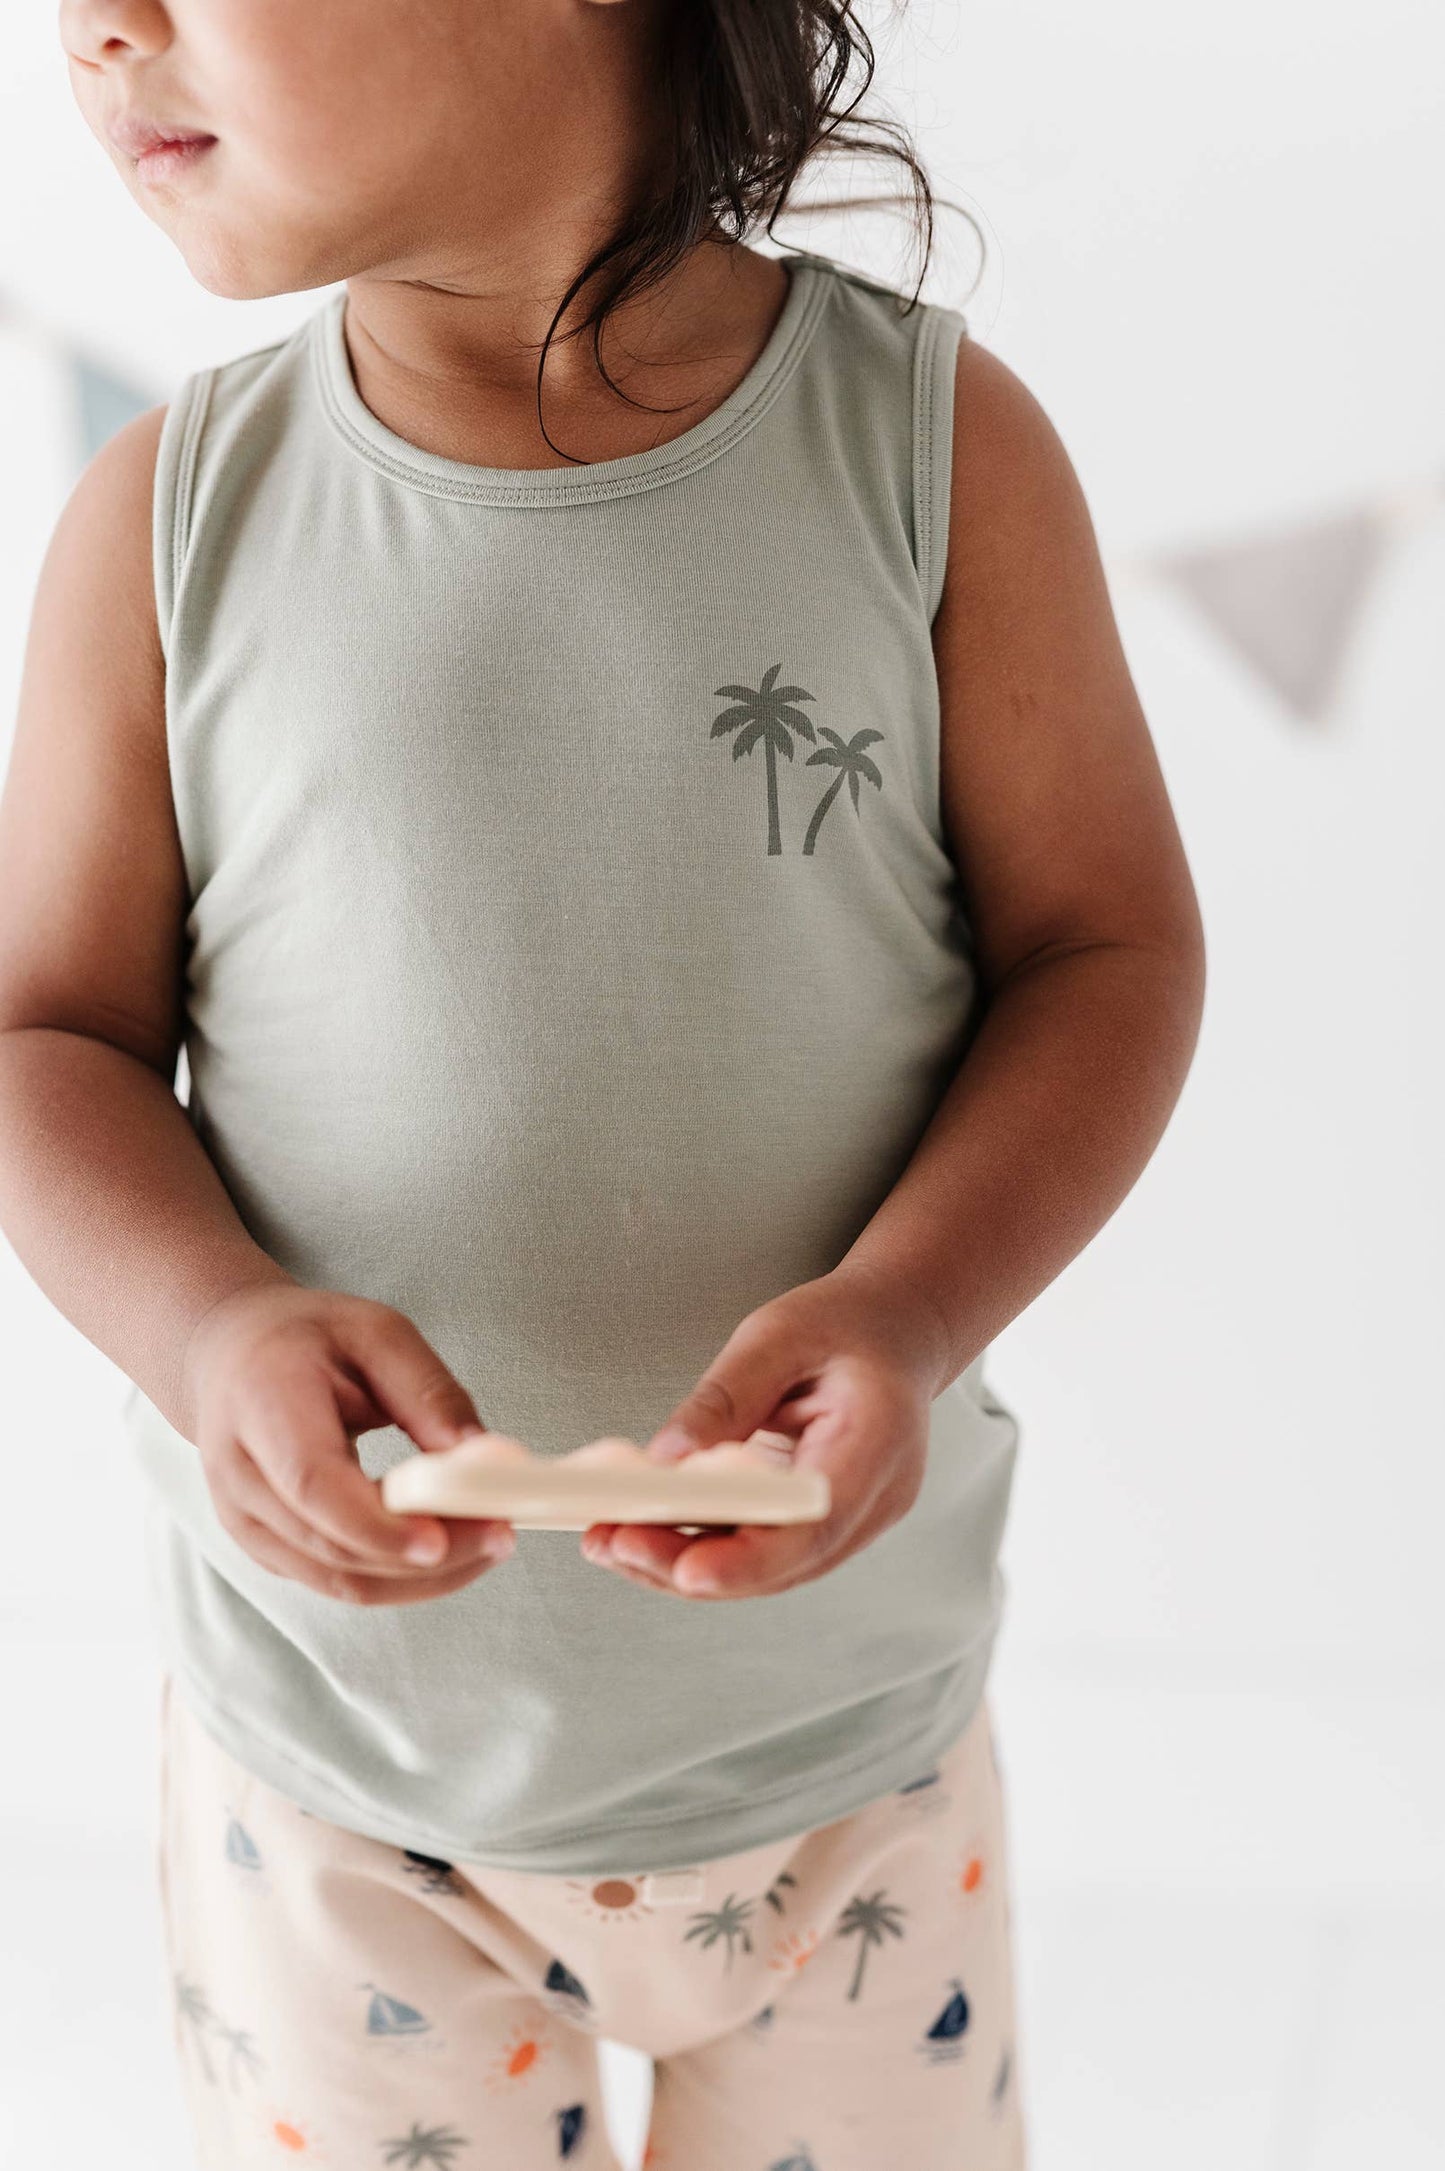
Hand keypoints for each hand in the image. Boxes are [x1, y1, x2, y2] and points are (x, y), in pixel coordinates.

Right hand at [182, 1281, 514, 1605]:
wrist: (229, 1356)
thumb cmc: (306, 1338)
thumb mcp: (377, 1333)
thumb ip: (430, 1393)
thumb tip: (487, 1459)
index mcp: (262, 1405)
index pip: (313, 1485)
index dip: (377, 1524)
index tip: (442, 1538)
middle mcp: (239, 1475)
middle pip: (334, 1545)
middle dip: (427, 1555)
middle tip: (502, 1532)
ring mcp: (244, 1522)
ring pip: (340, 1580)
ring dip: (423, 1577)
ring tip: (489, 1541)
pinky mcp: (264, 1548)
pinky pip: (338, 1582)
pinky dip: (400, 1577)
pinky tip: (449, 1549)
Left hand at [579, 1261, 949, 1600]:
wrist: (899, 1327)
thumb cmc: (844, 1322)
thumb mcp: (780, 1334)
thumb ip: (726, 1397)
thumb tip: (664, 1460)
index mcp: (878, 1443)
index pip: (815, 1524)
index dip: (749, 1559)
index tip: (684, 1568)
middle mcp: (877, 1498)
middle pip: (782, 1562)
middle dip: (692, 1565)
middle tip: (611, 1541)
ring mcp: (858, 1519)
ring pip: (769, 1570)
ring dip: (687, 1566)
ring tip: (608, 1540)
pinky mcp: (830, 1524)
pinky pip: (767, 1553)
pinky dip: (708, 1549)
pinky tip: (646, 1533)